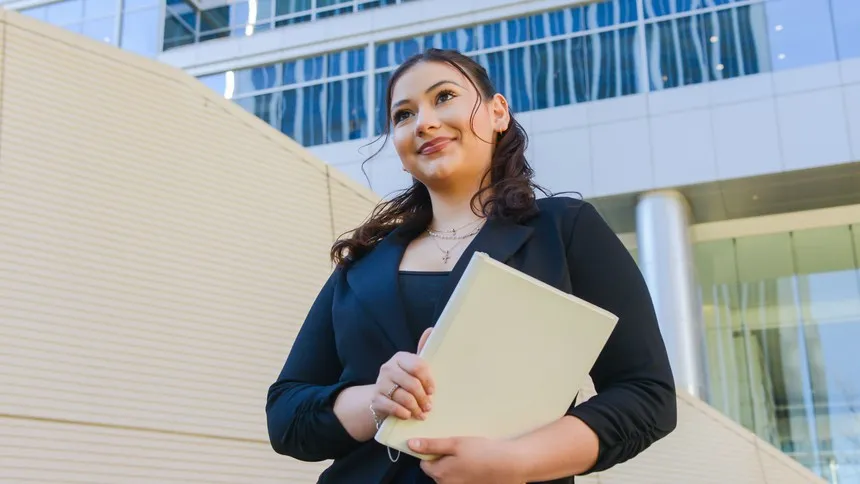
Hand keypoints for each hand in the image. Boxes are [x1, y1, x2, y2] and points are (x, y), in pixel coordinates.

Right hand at [371, 328, 433, 420]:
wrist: (382, 397)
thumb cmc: (404, 381)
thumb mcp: (413, 366)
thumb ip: (423, 350)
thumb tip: (432, 329)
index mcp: (400, 357)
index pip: (419, 366)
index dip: (428, 381)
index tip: (432, 391)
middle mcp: (388, 368)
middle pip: (412, 384)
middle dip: (423, 398)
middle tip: (429, 406)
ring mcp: (380, 383)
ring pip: (404, 397)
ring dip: (415, 408)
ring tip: (421, 414)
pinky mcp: (375, 399)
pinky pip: (392, 407)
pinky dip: (403, 413)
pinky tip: (408, 415)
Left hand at [409, 437, 525, 483]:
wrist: (510, 464)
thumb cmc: (481, 451)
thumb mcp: (454, 443)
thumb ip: (431, 445)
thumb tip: (410, 444)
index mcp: (440, 474)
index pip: (424, 463)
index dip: (432, 452)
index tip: (445, 444)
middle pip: (437, 470)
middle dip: (444, 459)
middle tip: (460, 447)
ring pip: (450, 474)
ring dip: (456, 464)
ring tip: (470, 454)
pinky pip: (462, 478)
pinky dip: (466, 470)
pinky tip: (476, 462)